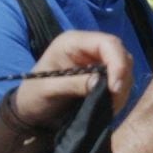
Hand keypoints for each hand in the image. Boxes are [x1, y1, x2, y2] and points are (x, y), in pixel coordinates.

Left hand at [7, 30, 134, 129]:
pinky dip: (119, 94)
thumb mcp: (49, 89)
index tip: (115, 88)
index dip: (117, 63)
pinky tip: (110, 106)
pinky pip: (120, 80)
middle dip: (121, 78)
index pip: (107, 43)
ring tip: (111, 107)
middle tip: (114, 101)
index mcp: (73, 42)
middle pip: (120, 54)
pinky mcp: (101, 74)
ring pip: (124, 68)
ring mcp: (96, 60)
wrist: (29, 110)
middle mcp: (88, 47)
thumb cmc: (33, 96)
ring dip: (122, 88)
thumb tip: (103, 83)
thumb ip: (74, 83)